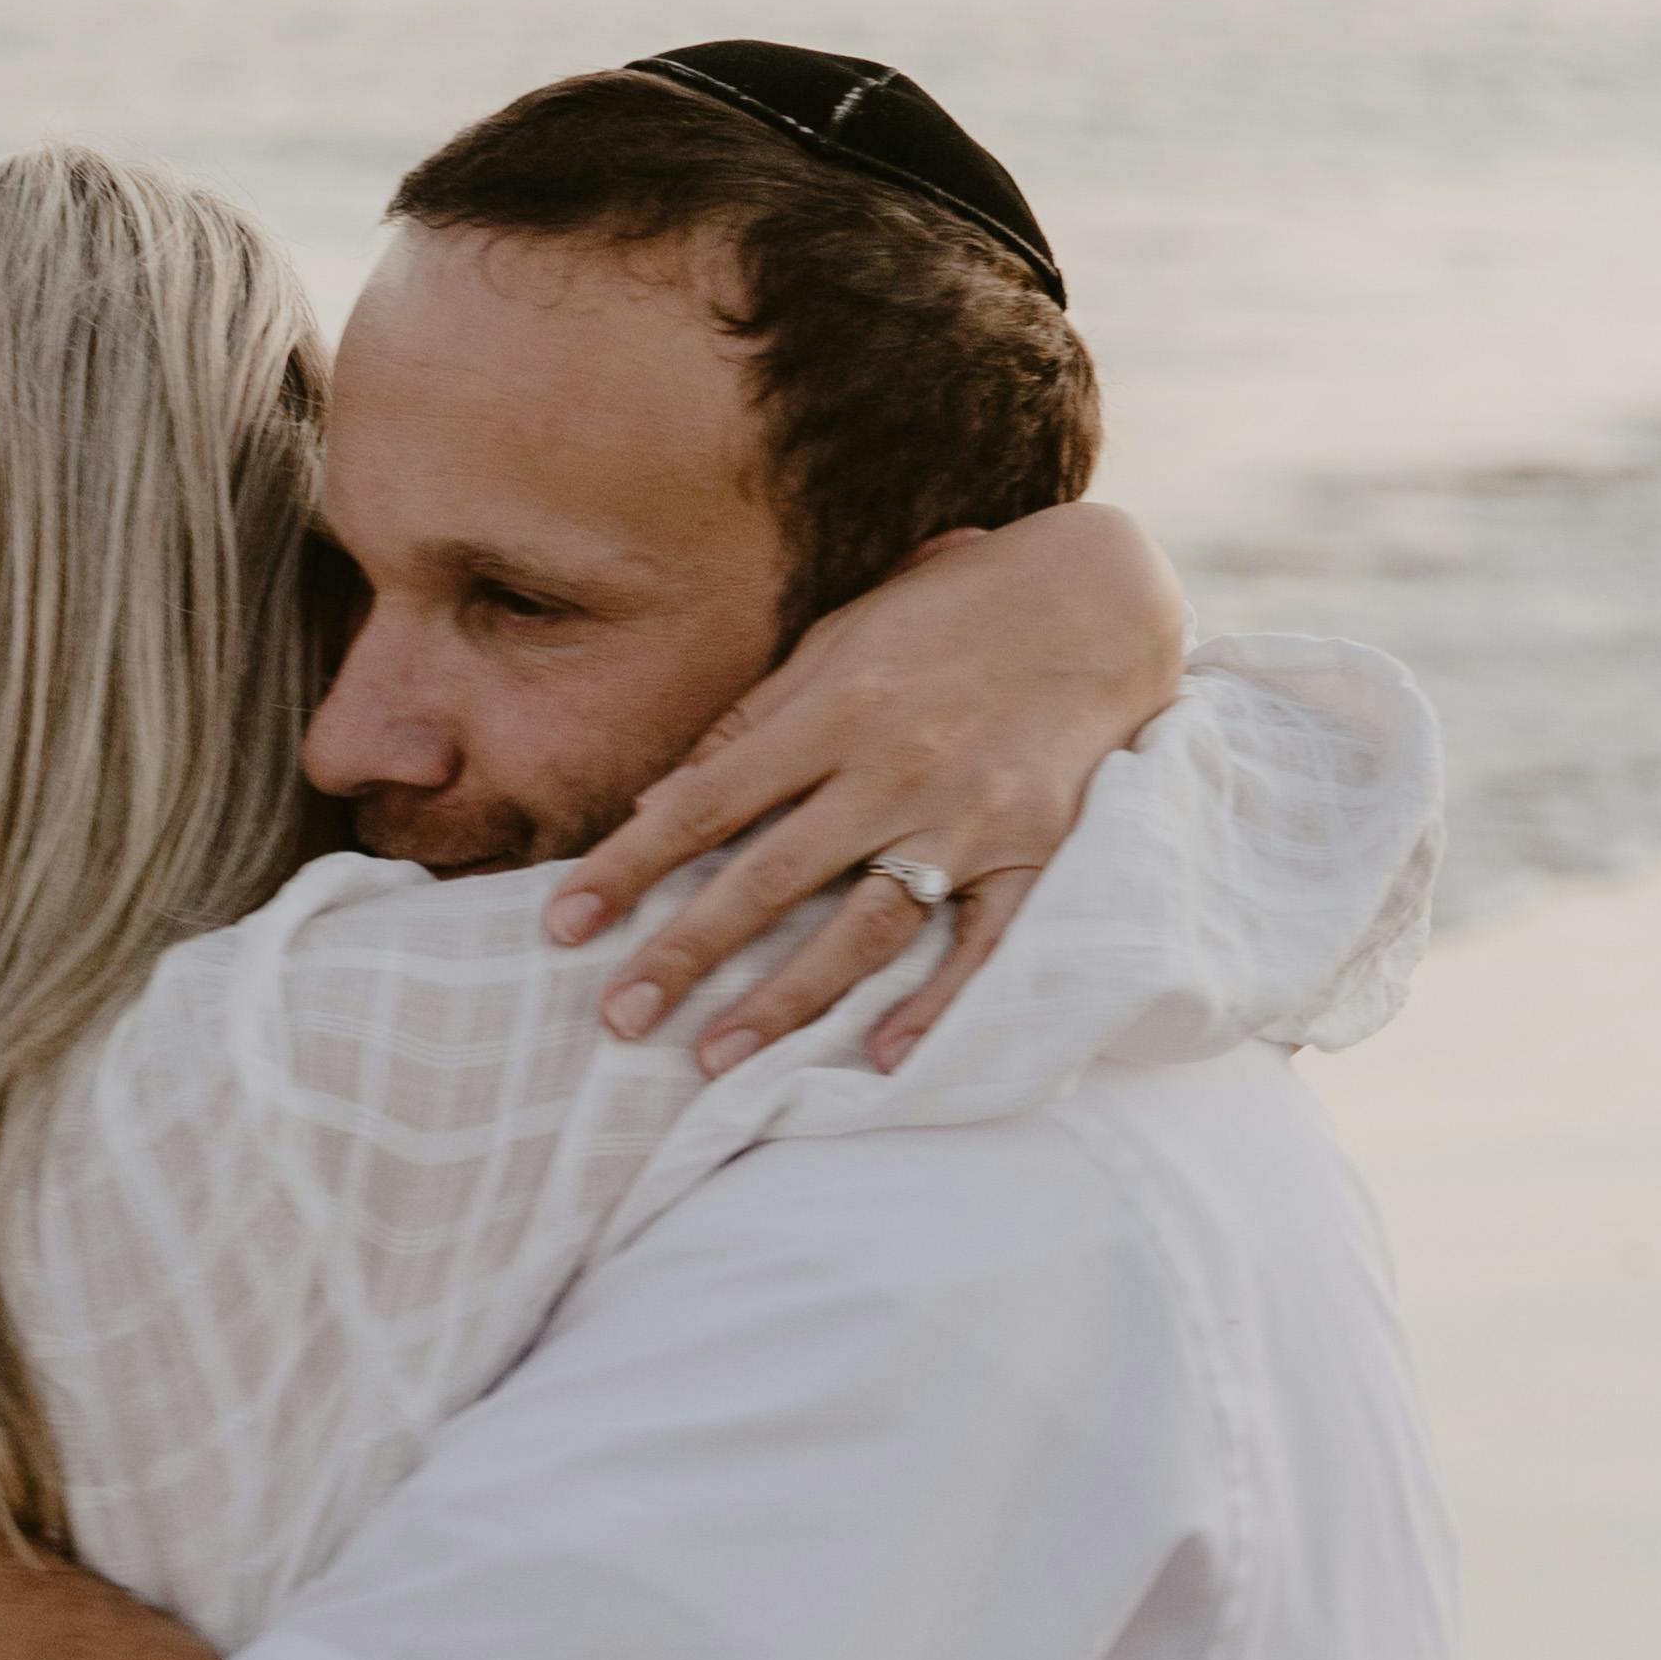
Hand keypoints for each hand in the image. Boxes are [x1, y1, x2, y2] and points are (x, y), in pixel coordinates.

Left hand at [546, 501, 1191, 1074]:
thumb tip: (660, 803)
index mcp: (834, 708)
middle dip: (685, 953)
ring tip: (715, 1057)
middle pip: (770, 878)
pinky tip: (880, 1059)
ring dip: (785, 999)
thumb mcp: (838, 641)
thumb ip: (752, 723)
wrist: (1097, 600)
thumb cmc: (945, 618)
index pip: (705, 803)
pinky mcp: (1034, 854)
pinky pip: (979, 947)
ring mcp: (968, 816)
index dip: (628, 866)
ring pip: (862, 926)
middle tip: (616, 1019)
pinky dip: (935, 1006)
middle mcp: (894, 766)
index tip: (563, 926)